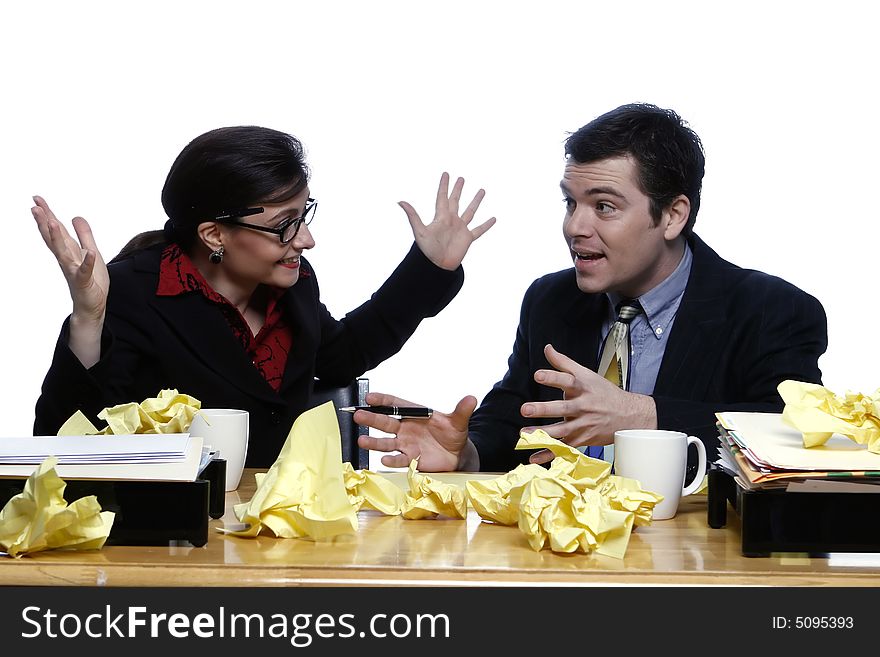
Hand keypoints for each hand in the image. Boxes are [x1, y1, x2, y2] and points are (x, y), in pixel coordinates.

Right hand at [32, 196, 108, 366]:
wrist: (92, 305)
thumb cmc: (91, 280)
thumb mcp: (90, 251)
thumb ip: (84, 235)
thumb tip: (75, 216)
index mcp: (69, 251)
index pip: (56, 230)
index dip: (47, 215)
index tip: (36, 199)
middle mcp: (67, 260)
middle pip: (54, 239)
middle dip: (45, 223)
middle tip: (34, 207)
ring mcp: (74, 271)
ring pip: (64, 253)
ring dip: (58, 239)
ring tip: (54, 223)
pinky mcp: (85, 282)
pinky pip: (85, 272)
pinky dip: (87, 263)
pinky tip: (90, 253)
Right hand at [355, 391, 475, 470]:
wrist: (457, 455)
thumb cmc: (453, 434)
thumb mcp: (459, 421)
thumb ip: (462, 410)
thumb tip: (472, 398)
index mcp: (415, 414)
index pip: (395, 405)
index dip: (382, 400)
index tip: (369, 397)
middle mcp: (406, 428)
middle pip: (385, 422)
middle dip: (371, 419)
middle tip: (358, 415)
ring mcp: (406, 444)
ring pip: (386, 442)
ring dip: (374, 442)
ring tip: (362, 440)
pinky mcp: (410, 459)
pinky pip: (399, 460)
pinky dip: (392, 460)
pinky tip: (384, 460)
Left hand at [401, 172, 495, 270]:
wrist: (437, 266)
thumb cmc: (427, 251)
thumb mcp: (419, 231)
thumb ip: (413, 216)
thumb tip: (400, 201)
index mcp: (441, 217)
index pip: (442, 197)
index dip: (444, 185)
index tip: (446, 174)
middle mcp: (451, 220)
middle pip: (455, 201)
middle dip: (458, 189)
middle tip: (461, 178)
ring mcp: (460, 229)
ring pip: (470, 211)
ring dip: (476, 201)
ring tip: (482, 190)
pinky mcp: (467, 238)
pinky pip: (479, 230)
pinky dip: (486, 224)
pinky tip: (493, 218)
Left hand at [521, 344, 656, 463]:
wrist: (629, 415)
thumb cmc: (604, 392)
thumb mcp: (586, 374)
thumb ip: (563, 362)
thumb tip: (547, 348)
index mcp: (583, 388)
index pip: (567, 380)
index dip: (552, 377)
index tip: (538, 375)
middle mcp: (583, 406)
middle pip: (563, 407)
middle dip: (543, 409)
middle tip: (525, 409)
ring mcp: (583, 424)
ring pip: (562, 430)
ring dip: (543, 434)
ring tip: (525, 434)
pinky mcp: (582, 439)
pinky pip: (564, 447)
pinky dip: (550, 454)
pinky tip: (534, 457)